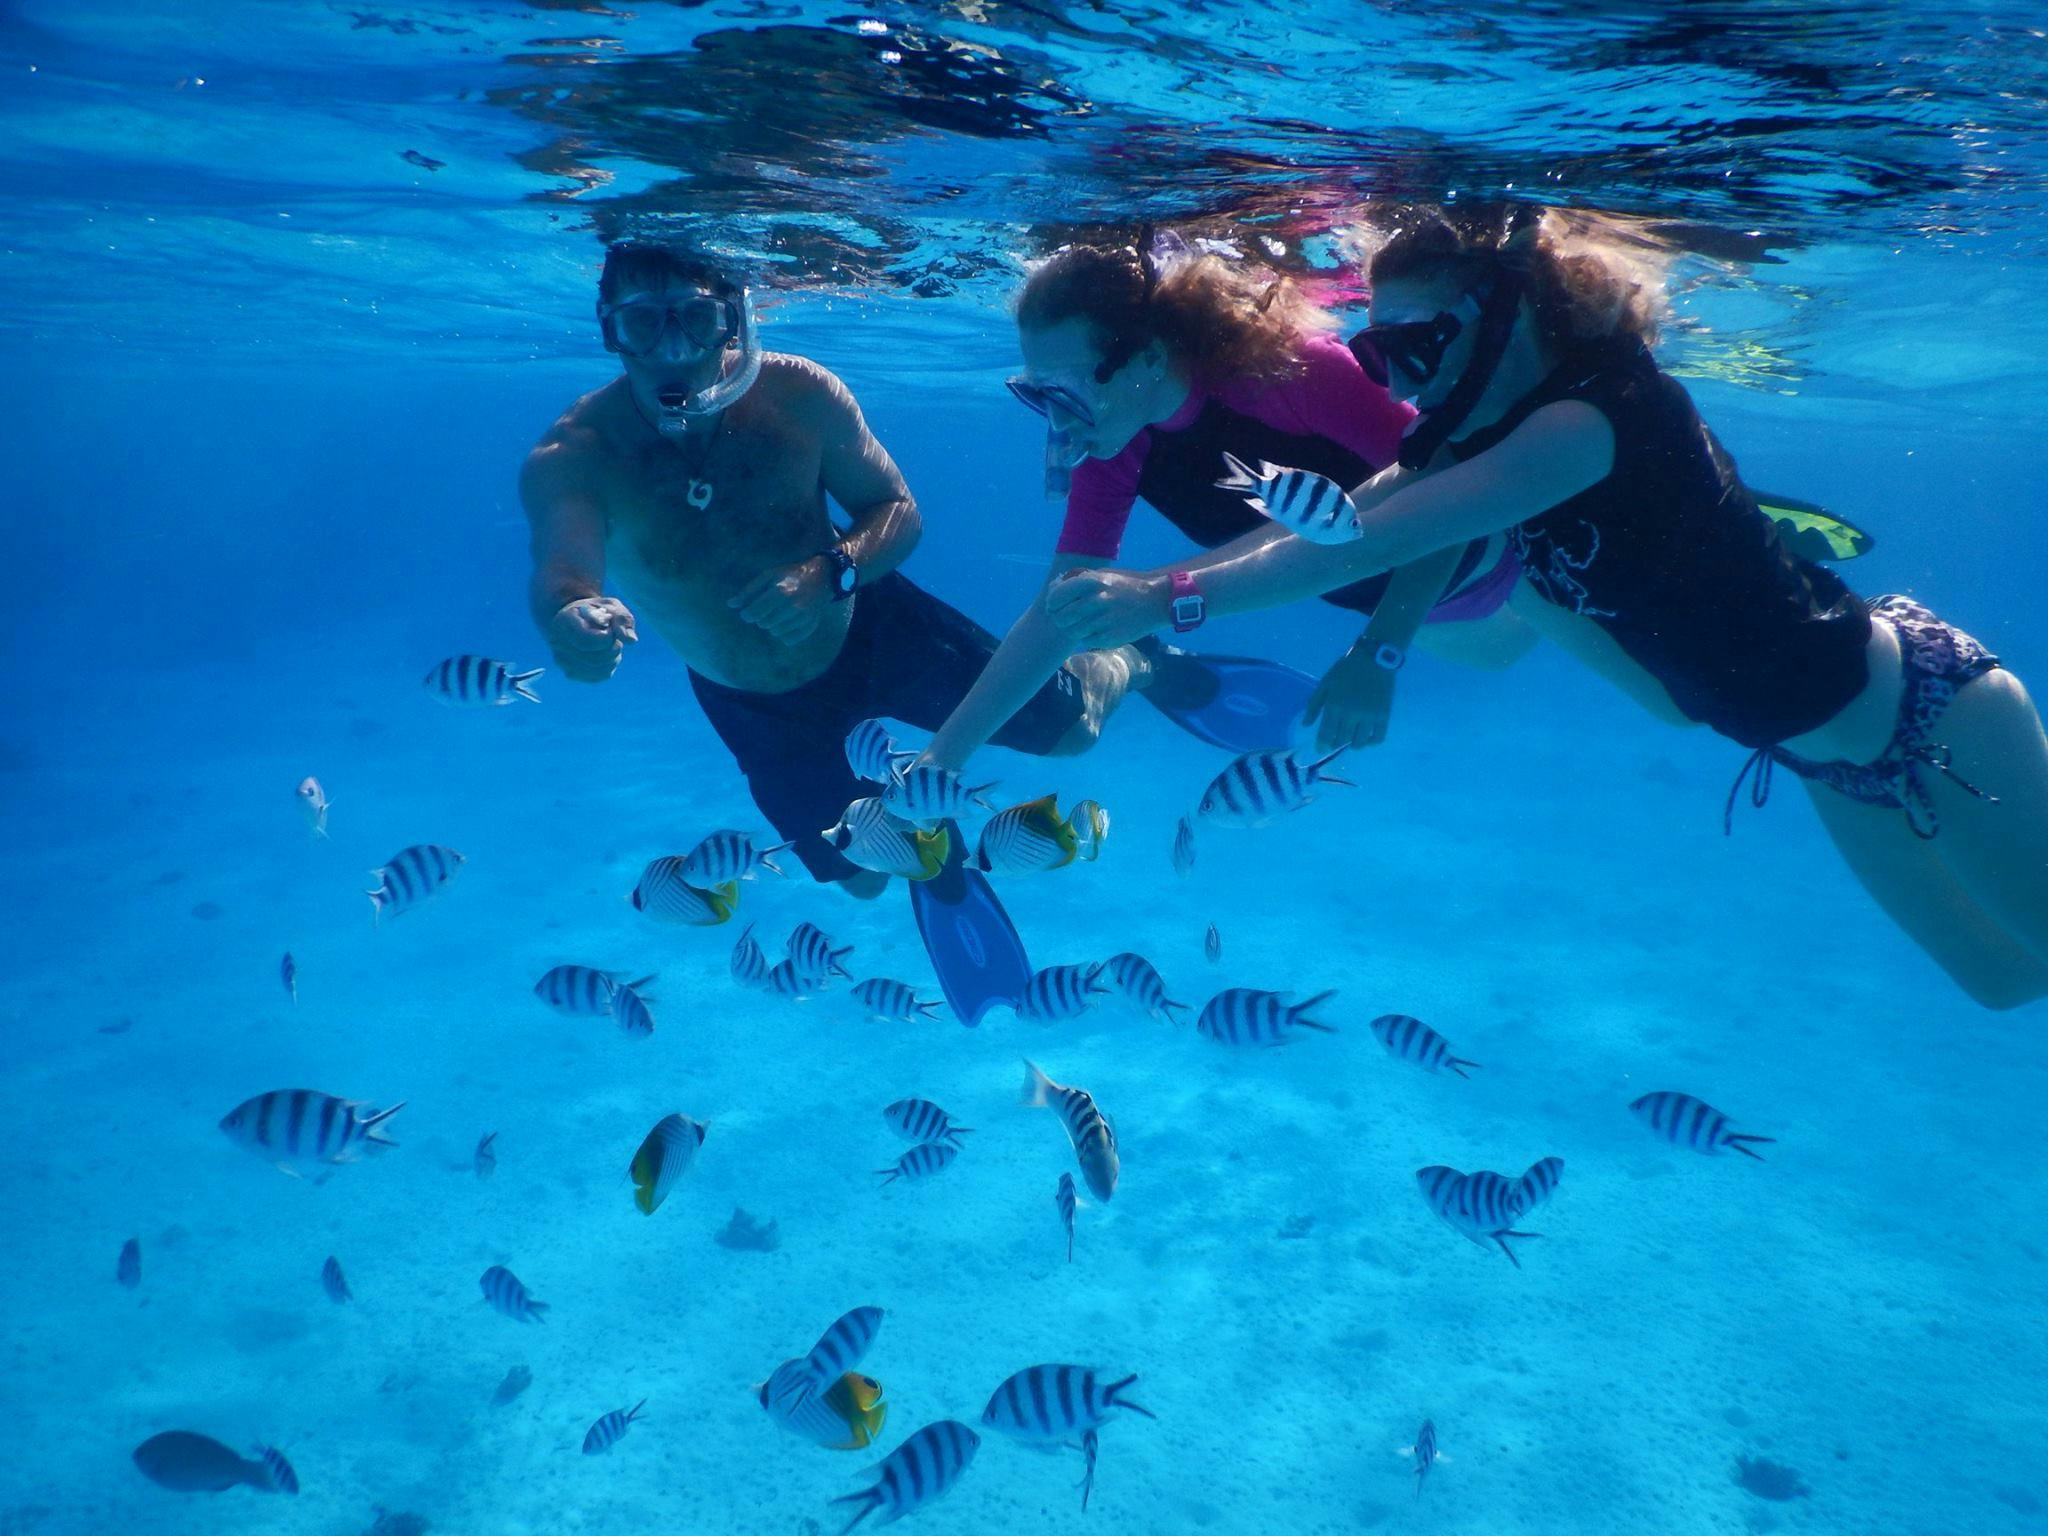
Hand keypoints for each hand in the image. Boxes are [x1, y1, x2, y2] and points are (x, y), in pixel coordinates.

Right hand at [547, 596, 637, 681]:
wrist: (580, 620)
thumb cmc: (597, 611)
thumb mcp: (611, 606)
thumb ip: (622, 618)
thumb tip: (631, 641)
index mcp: (563, 622)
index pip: (588, 641)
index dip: (607, 637)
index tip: (609, 628)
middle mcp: (556, 642)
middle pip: (594, 659)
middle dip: (613, 649)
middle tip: (614, 638)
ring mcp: (562, 660)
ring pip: (598, 669)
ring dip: (613, 658)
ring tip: (610, 645)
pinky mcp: (571, 672)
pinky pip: (598, 676)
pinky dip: (610, 666)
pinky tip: (607, 654)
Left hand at [730, 557, 831, 645]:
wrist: (821, 578)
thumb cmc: (790, 575)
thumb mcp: (768, 576)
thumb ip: (749, 591)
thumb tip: (730, 604)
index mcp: (779, 592)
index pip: (754, 614)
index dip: (747, 615)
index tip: (748, 612)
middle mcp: (792, 606)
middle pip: (763, 624)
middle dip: (761, 618)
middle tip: (768, 608)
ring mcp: (803, 617)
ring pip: (775, 633)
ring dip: (773, 625)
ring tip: (778, 613)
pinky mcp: (810, 625)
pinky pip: (789, 640)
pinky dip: (784, 634)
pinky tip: (787, 622)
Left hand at [1042, 567, 1167, 647]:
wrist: (1156, 600)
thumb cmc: (1124, 586)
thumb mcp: (1102, 575)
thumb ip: (1078, 582)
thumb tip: (1053, 590)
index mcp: (1093, 581)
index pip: (1058, 595)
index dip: (1052, 603)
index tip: (1053, 606)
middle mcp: (1098, 600)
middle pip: (1063, 617)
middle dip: (1059, 619)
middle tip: (1064, 619)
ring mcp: (1106, 620)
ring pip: (1073, 631)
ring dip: (1073, 629)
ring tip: (1081, 624)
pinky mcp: (1112, 637)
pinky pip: (1087, 641)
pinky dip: (1087, 637)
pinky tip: (1096, 630)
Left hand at [1304, 642, 1397, 752]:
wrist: (1374, 658)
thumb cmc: (1345, 670)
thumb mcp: (1325, 684)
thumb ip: (1314, 705)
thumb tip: (1306, 725)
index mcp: (1334, 705)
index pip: (1326, 734)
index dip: (1322, 745)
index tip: (1320, 749)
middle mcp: (1351, 713)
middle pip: (1342, 740)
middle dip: (1336, 744)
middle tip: (1335, 741)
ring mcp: (1369, 716)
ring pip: (1359, 742)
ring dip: (1352, 744)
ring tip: (1351, 739)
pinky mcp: (1384, 715)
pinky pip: (1378, 738)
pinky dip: (1371, 742)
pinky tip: (1366, 738)